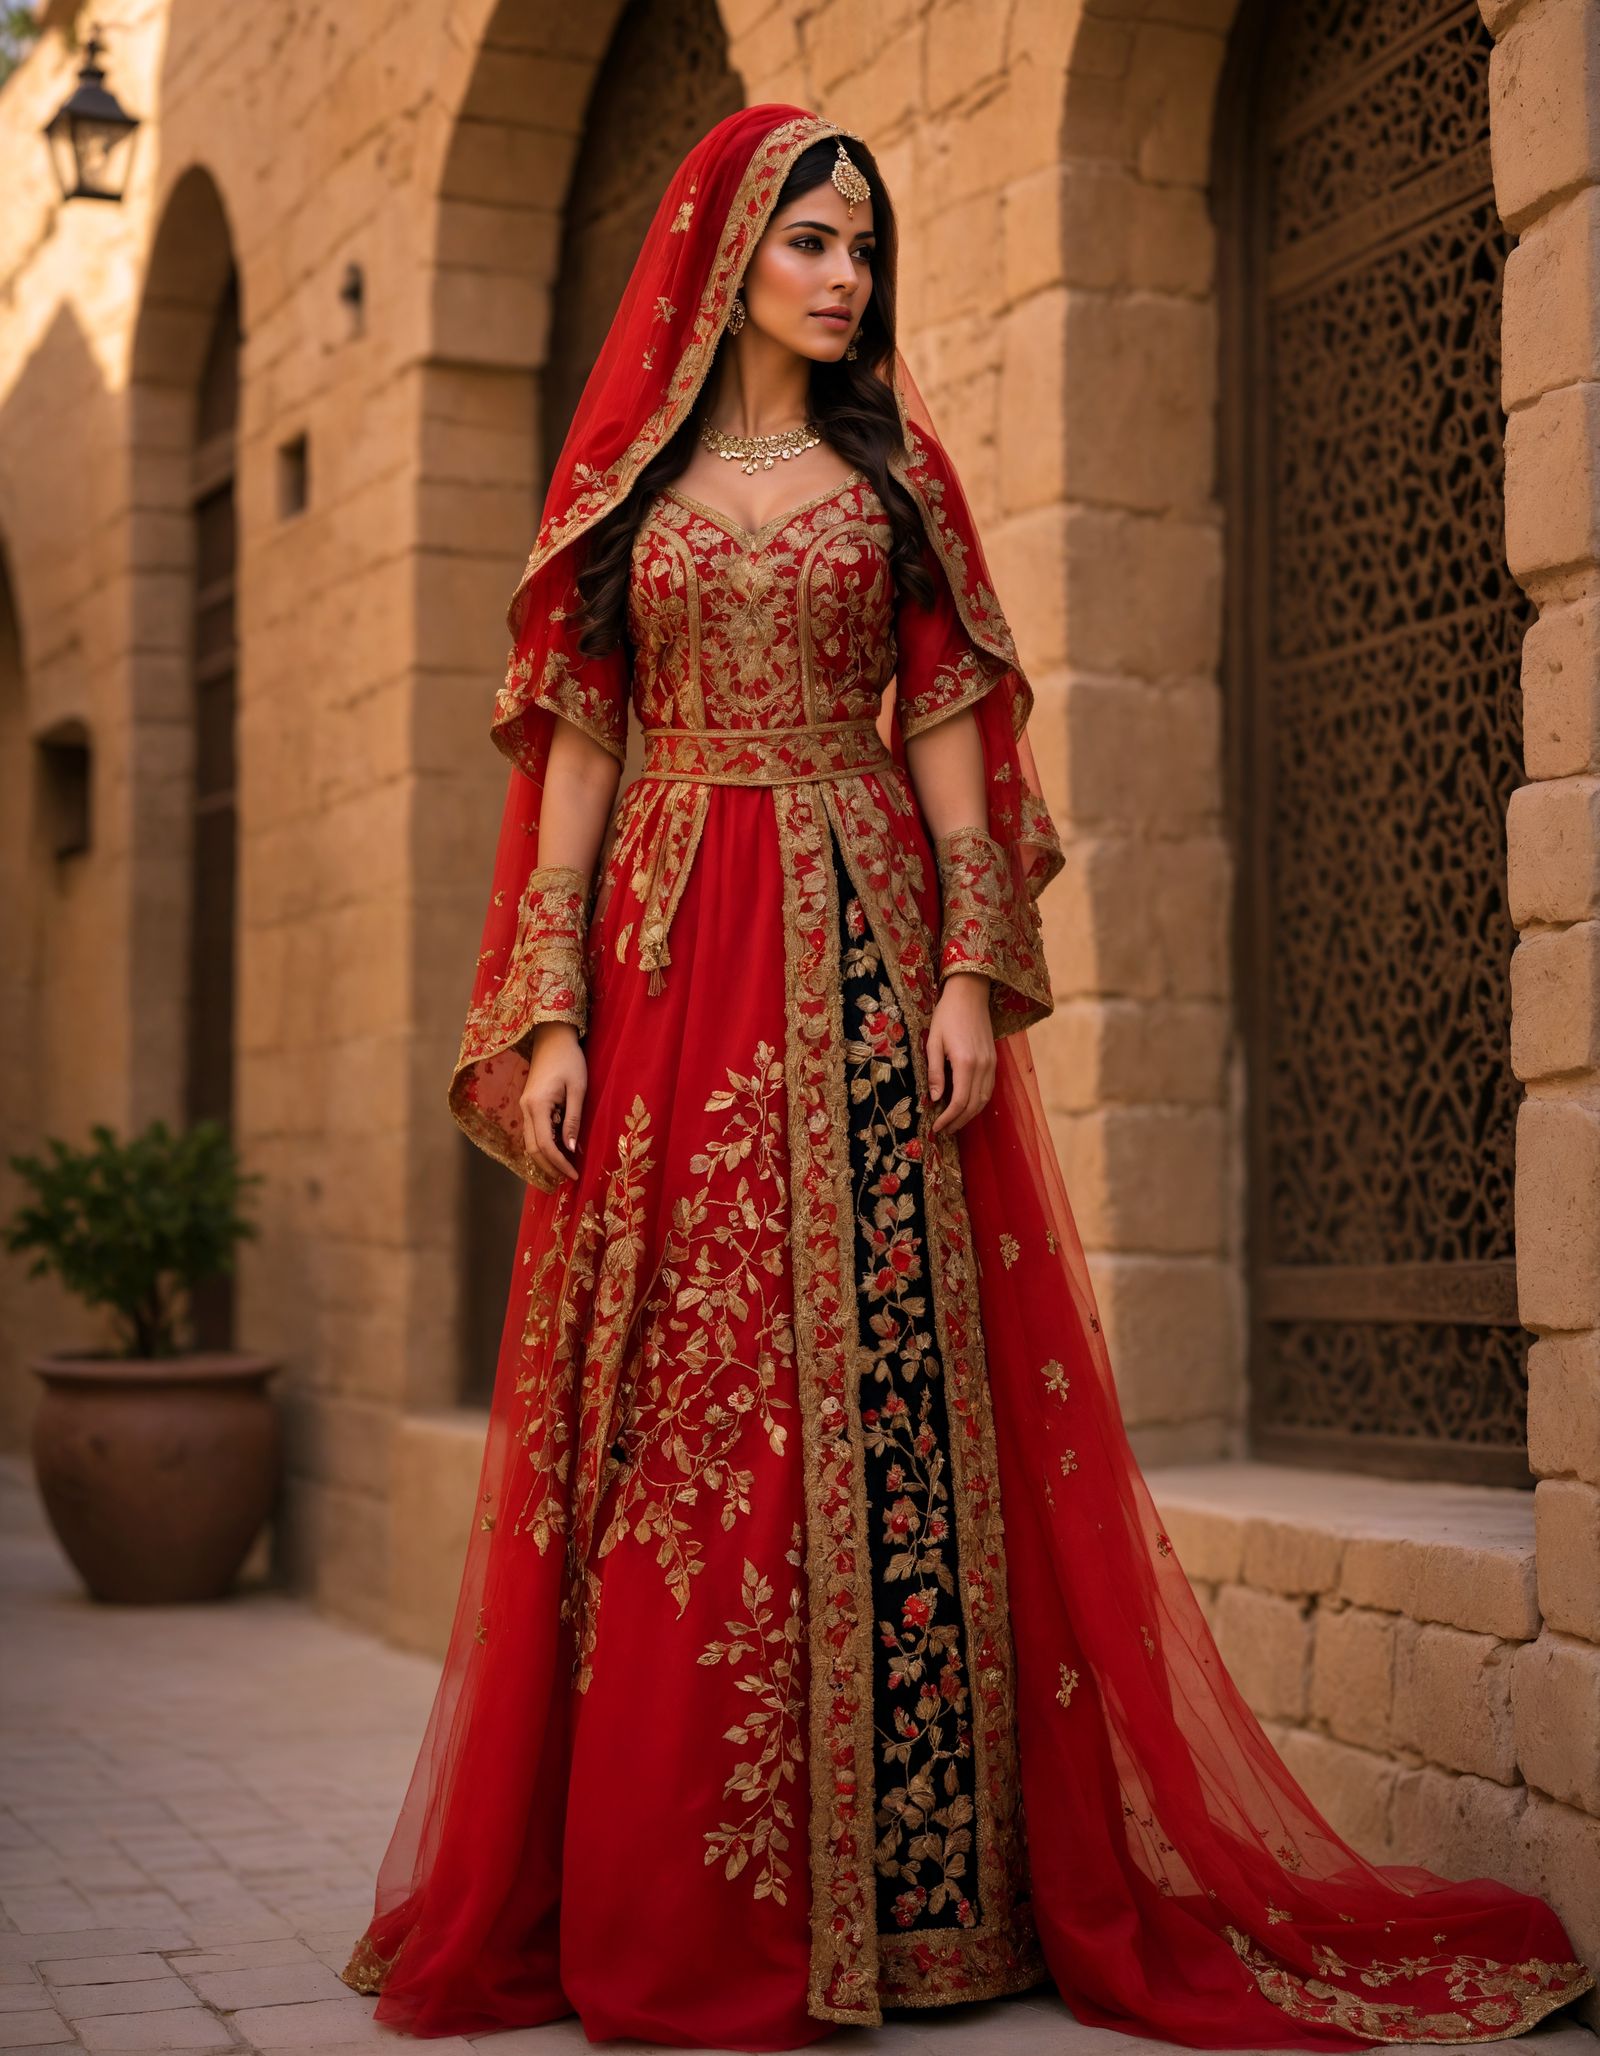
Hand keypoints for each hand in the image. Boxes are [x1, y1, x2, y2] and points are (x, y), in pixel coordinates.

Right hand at [520, 1021, 585, 1182]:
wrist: (553, 1038)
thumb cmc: (570, 1061)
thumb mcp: (578, 1090)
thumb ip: (573, 1120)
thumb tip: (573, 1150)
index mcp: (537, 1106)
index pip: (545, 1145)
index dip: (559, 1163)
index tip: (575, 1175)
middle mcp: (526, 1109)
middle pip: (533, 1149)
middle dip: (550, 1167)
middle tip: (568, 1179)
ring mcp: (525, 1107)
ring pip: (530, 1143)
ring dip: (545, 1160)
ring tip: (564, 1171)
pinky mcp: (529, 1105)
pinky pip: (533, 1133)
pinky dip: (544, 1147)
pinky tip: (558, 1152)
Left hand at [925, 972, 993, 1135]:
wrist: (970, 994)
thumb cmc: (947, 1016)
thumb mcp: (933, 1042)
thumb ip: (934, 1072)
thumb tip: (934, 1099)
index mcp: (965, 1063)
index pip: (959, 1102)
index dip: (948, 1119)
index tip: (936, 1127)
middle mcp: (982, 1066)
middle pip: (974, 1105)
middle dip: (959, 1122)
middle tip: (944, 1131)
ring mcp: (991, 1064)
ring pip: (984, 1100)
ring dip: (970, 1115)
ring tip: (954, 1123)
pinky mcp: (994, 1060)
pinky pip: (989, 1089)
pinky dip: (978, 1102)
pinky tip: (966, 1106)